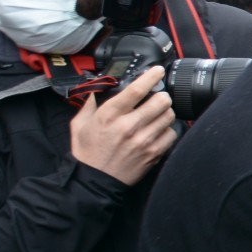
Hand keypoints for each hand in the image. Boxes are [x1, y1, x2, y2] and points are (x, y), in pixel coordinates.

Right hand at [70, 67, 175, 185]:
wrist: (94, 181)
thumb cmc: (88, 151)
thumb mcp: (80, 124)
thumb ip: (90, 103)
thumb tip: (100, 87)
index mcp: (109, 116)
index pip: (136, 90)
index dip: (151, 76)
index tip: (158, 70)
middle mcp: (128, 126)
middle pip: (160, 101)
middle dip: (161, 96)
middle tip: (157, 97)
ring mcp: (143, 141)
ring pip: (169, 116)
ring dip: (165, 112)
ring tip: (157, 114)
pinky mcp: (153, 154)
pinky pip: (171, 134)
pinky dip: (167, 130)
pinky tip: (157, 131)